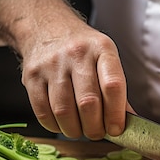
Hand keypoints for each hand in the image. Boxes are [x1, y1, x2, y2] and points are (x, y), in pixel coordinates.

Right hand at [0, 0, 127, 139]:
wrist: (45, 27)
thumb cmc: (81, 48)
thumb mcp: (105, 57)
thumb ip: (116, 88)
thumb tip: (128, 121)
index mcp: (101, 49)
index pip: (112, 85)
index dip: (116, 113)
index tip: (117, 129)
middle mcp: (76, 54)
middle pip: (88, 103)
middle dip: (95, 127)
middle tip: (98, 133)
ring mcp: (51, 65)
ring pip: (63, 112)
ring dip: (75, 130)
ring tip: (81, 130)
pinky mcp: (31, 77)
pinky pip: (43, 113)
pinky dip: (55, 126)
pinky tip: (62, 124)